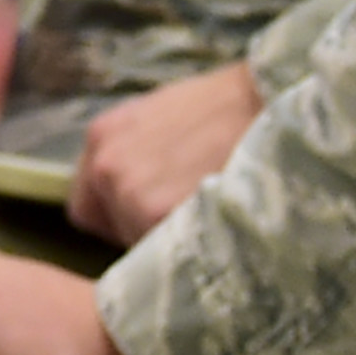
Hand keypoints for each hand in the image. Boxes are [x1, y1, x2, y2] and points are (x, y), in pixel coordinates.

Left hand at [71, 63, 262, 249]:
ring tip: (205, 209)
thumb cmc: (228, 107)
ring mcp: (127, 192)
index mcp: (102, 137)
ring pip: (139, 241)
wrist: (269, 102)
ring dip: (168, 236)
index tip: (148, 216)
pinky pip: (163, 251)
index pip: (86, 206)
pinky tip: (213, 220)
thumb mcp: (165, 116)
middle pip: (113, 228)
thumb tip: (137, 189)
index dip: (117, 217)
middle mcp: (105, 166)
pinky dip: (187, 245)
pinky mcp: (154, 214)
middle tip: (185, 212)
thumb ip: (137, 153)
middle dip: (143, 228)